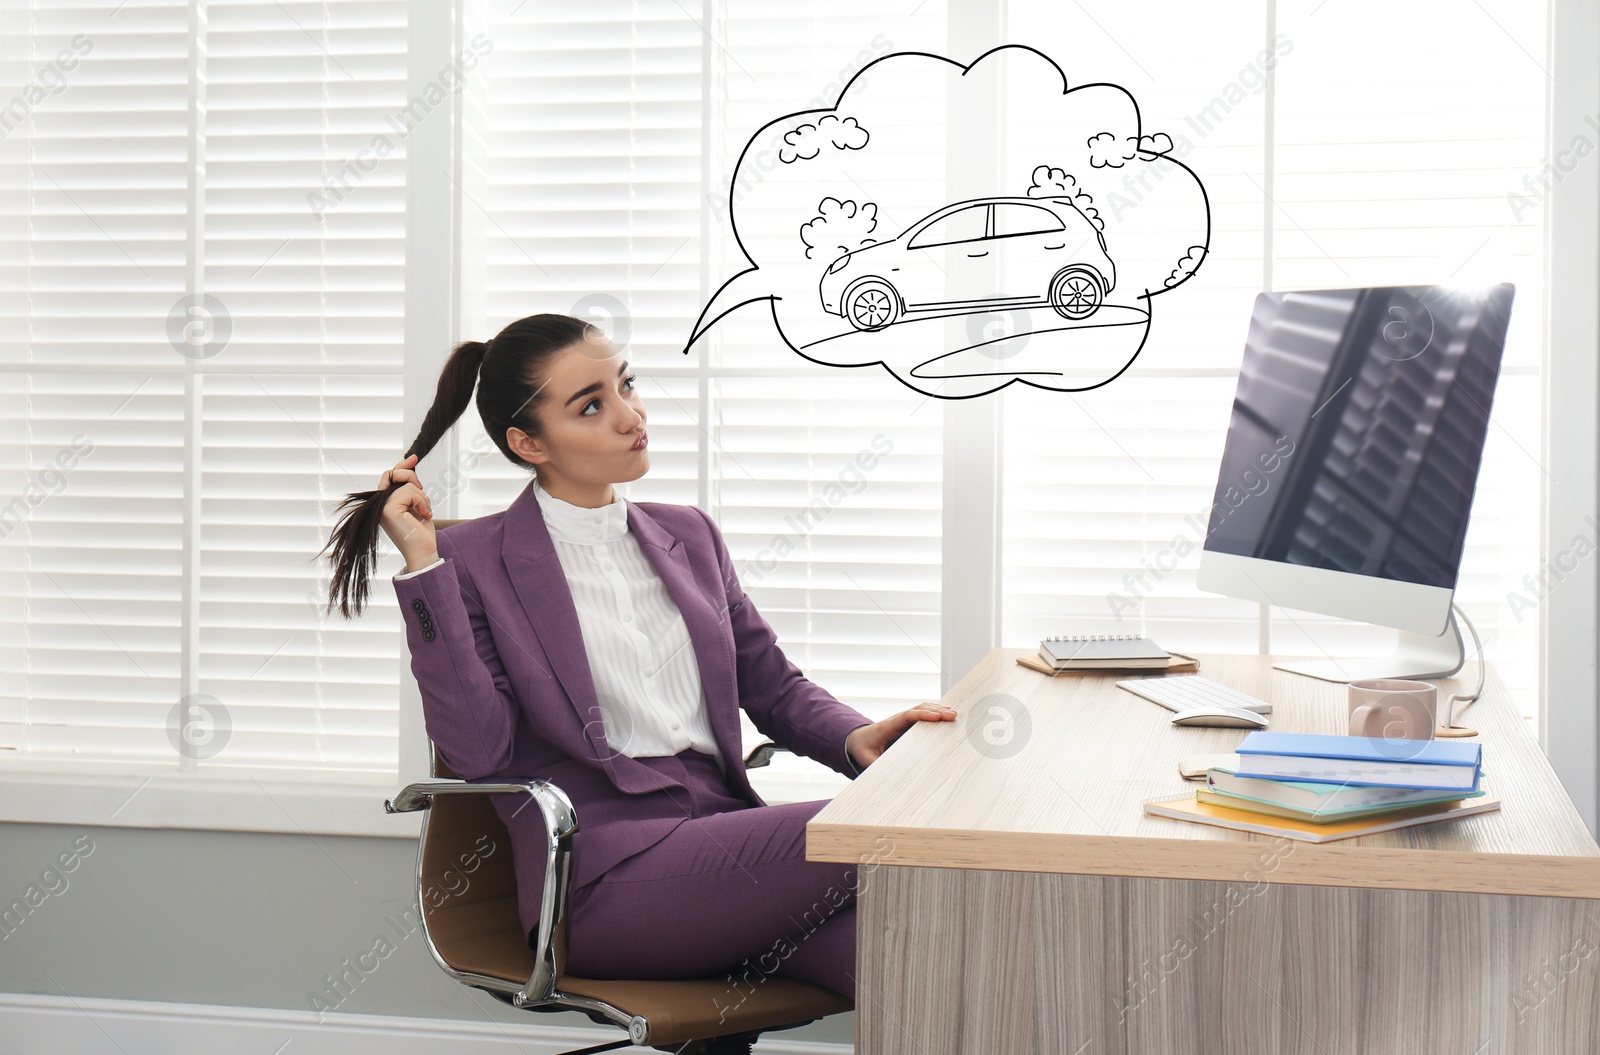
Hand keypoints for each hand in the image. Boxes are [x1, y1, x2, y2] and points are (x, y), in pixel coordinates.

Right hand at [376, 453, 437, 571]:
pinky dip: (422, 501)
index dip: (402, 466)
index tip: (414, 458)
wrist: (423, 552)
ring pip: (406, 485)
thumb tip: (411, 462)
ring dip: (422, 497)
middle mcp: (380, 505)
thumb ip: (410, 488)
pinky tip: (424, 515)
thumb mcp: (416, 504)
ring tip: (424, 513)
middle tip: (422, 493)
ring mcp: (382, 507)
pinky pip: (409, 492)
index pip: (389, 476)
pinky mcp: (389, 510)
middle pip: (394, 474)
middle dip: (411, 477)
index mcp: (384, 503)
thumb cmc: (421, 532)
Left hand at [844, 701, 957, 770]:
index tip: (937, 717)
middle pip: (919, 709)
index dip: (922, 715)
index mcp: (888, 726)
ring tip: (954, 714)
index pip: (907, 717)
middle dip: (936, 711)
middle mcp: (898, 719)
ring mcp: (904, 720)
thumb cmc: (863, 749)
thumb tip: (887, 777)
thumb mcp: (866, 759)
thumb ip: (875, 766)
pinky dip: (936, 712)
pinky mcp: (908, 723)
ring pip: (923, 709)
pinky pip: (923, 713)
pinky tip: (947, 714)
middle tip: (953, 716)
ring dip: (938, 710)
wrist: (858, 739)